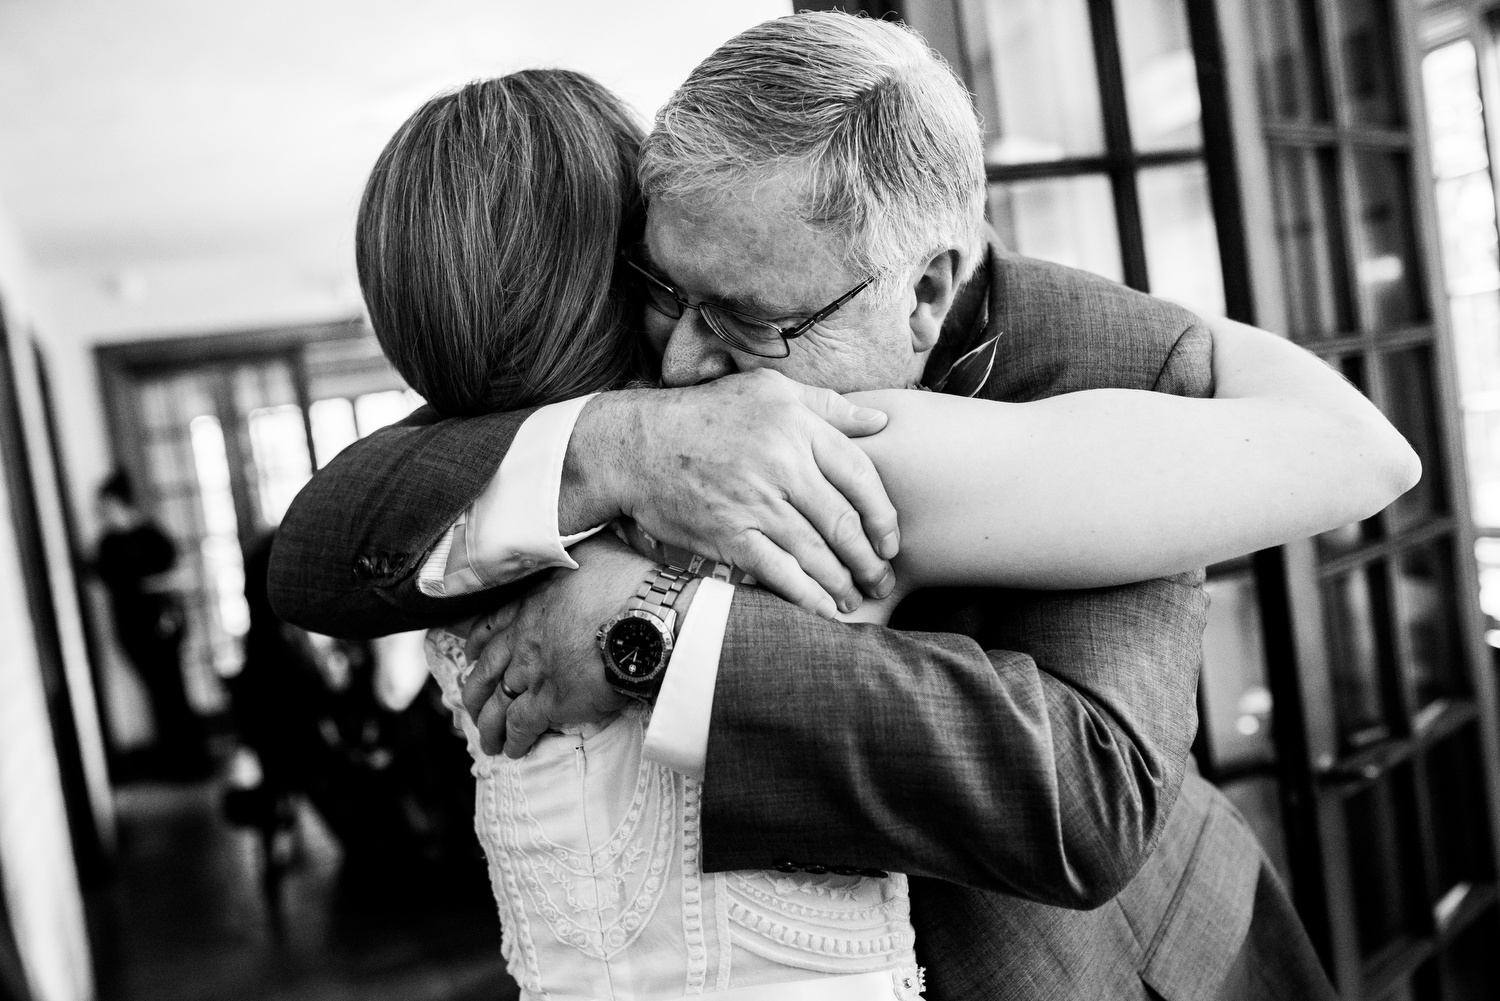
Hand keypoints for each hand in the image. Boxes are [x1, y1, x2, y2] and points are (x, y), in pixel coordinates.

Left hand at [459, 534, 672, 757]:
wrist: (644, 621)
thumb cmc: (628, 583)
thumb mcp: (595, 548)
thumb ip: (576, 544)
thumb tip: (577, 528)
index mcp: (531, 603)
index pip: (490, 625)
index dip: (476, 643)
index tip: (469, 653)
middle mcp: (523, 639)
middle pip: (485, 669)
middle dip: (474, 689)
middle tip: (470, 702)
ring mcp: (533, 672)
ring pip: (496, 702)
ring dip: (487, 723)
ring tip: (487, 739)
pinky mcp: (550, 702)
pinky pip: (520, 726)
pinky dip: (512, 740)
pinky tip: (511, 751)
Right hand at [567, 369, 898, 616]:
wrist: (636, 445)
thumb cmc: (706, 413)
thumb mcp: (769, 389)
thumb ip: (828, 406)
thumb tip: (881, 423)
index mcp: (798, 426)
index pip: (861, 475)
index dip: (883, 516)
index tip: (890, 541)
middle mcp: (782, 465)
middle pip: (844, 522)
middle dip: (870, 561)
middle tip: (882, 582)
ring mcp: (755, 503)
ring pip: (817, 553)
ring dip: (844, 584)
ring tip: (857, 600)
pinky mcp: (729, 535)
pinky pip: (780, 573)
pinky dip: (809, 597)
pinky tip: (827, 611)